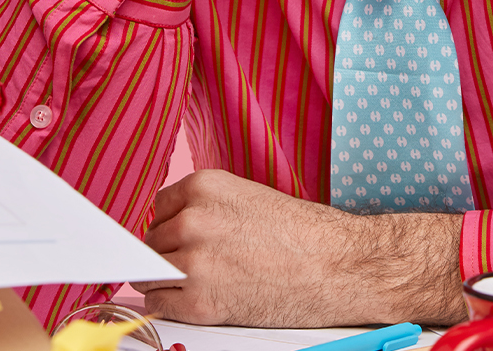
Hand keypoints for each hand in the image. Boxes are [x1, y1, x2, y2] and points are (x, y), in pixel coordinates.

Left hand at [130, 169, 467, 326]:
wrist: (340, 267)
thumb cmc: (307, 235)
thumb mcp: (250, 199)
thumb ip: (208, 208)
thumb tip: (174, 227)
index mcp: (204, 187)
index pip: (159, 208)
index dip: (173, 226)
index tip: (185, 238)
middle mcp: (191, 220)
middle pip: (152, 241)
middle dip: (171, 252)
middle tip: (204, 263)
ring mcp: (192, 262)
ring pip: (152, 272)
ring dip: (170, 279)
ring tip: (204, 282)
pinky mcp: (199, 301)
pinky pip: (159, 303)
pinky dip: (173, 305)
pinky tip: (201, 300)